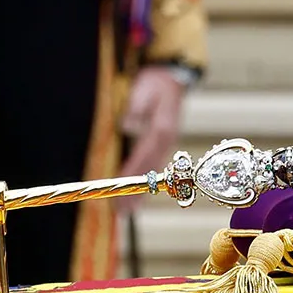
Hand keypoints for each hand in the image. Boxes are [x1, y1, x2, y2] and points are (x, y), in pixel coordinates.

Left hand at [117, 66, 188, 209]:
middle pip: (149, 171)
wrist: (172, 80)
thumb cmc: (155, 84)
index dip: (132, 171)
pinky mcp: (162, 149)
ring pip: (152, 175)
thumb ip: (137, 104)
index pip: (143, 153)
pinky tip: (136, 199)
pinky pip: (152, 171)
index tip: (119, 186)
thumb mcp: (145, 87)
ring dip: (139, 195)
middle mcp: (166, 142)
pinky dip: (144, 186)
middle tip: (120, 210)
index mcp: (162, 128)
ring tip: (126, 212)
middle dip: (134, 191)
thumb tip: (127, 123)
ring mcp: (166, 147)